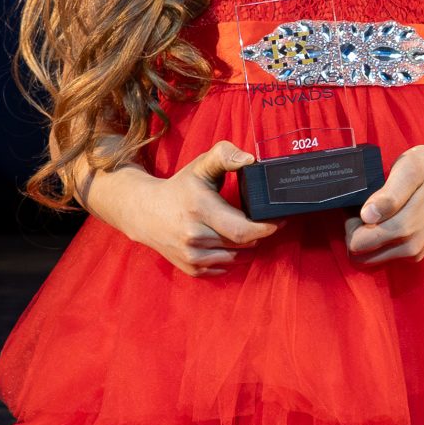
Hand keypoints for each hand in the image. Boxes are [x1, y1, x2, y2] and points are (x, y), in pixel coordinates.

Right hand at [122, 140, 282, 278]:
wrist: (144, 212)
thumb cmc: (180, 187)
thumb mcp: (200, 165)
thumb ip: (224, 155)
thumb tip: (250, 159)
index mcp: (200, 209)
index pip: (244, 229)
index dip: (266, 228)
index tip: (279, 220)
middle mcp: (194, 236)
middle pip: (243, 244)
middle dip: (256, 233)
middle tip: (259, 221)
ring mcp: (191, 255)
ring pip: (235, 257)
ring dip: (242, 246)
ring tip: (237, 229)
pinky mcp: (190, 268)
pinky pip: (223, 268)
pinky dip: (229, 257)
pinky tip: (223, 242)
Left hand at [344, 143, 423, 266]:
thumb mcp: (410, 168)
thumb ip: (389, 194)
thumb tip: (367, 216)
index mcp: (403, 228)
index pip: (357, 244)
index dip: (351, 223)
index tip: (360, 203)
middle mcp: (408, 247)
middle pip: (361, 254)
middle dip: (356, 233)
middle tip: (367, 207)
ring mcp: (414, 253)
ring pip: (372, 257)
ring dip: (368, 238)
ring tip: (378, 212)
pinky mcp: (417, 254)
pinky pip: (386, 255)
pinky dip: (381, 241)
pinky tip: (390, 219)